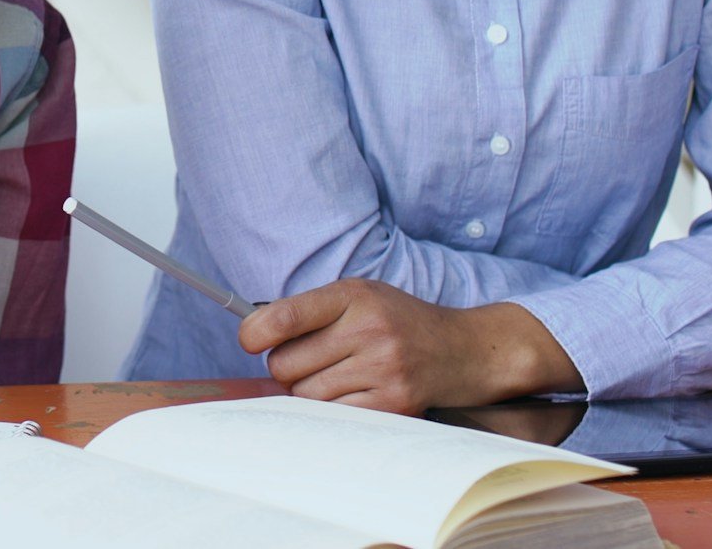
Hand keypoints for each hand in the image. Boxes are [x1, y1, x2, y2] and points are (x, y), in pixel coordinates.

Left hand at [237, 279, 580, 414]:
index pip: (284, 316)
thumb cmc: (396, 322)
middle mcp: (369, 329)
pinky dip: (332, 410)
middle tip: (312, 360)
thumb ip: (309, 312)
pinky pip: (332, 416)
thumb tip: (250, 337)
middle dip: (287, 367)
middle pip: (286, 365)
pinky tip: (352, 394)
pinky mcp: (395, 404)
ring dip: (309, 391)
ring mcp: (384, 368)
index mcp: (354, 295)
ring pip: (304, 395)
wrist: (463, 350)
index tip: (248, 341)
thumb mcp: (358, 296)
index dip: (253, 333)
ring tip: (338, 376)